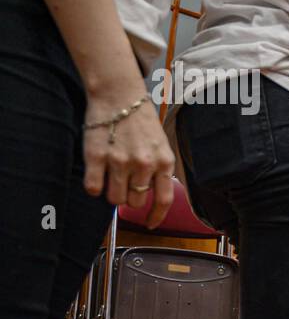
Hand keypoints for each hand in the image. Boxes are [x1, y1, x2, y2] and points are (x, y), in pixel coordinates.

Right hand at [83, 83, 174, 228]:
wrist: (119, 95)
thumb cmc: (140, 122)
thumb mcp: (161, 146)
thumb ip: (159, 171)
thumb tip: (151, 198)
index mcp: (164, 162)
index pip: (164, 200)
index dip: (156, 216)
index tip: (149, 224)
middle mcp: (144, 164)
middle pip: (134, 203)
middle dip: (128, 197)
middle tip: (123, 180)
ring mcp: (120, 160)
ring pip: (114, 199)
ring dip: (111, 192)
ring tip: (111, 174)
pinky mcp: (97, 156)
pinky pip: (94, 188)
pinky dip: (94, 186)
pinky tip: (97, 174)